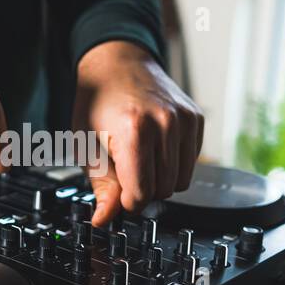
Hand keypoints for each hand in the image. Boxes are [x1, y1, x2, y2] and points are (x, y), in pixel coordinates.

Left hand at [72, 41, 203, 226]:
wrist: (117, 64)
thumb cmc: (98, 104)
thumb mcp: (87, 145)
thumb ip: (101, 185)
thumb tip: (104, 219)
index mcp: (133, 130)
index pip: (140, 194)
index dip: (126, 200)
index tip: (118, 190)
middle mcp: (165, 123)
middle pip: (162, 190)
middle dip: (143, 189)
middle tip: (126, 169)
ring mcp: (184, 119)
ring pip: (181, 181)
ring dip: (161, 178)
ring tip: (142, 157)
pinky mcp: (197, 118)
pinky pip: (192, 163)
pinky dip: (174, 162)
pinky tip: (157, 145)